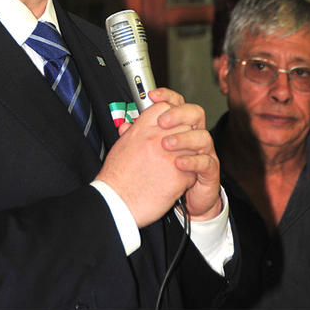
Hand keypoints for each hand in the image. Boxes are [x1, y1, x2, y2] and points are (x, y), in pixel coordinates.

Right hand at [95, 88, 217, 226]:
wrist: (116, 202)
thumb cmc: (116, 177)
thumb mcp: (122, 145)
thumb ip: (133, 132)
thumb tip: (134, 126)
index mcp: (141, 129)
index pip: (166, 107)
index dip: (172, 113)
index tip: (172, 122)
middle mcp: (156, 139)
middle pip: (184, 124)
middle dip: (185, 133)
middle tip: (182, 144)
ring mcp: (169, 157)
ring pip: (193, 146)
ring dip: (190, 155)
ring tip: (182, 163)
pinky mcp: (178, 176)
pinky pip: (193, 170)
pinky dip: (189, 175)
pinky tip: (179, 180)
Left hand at [151, 89, 221, 220]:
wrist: (179, 200)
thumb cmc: (161, 175)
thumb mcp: (148, 154)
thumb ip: (139, 138)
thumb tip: (124, 126)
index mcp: (179, 127)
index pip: (177, 103)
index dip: (167, 96)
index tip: (152, 96)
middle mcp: (193, 136)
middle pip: (194, 113)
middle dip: (178, 114)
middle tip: (162, 122)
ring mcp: (204, 152)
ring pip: (203, 136)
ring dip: (184, 138)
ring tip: (166, 144)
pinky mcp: (209, 171)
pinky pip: (206, 162)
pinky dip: (192, 161)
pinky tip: (178, 163)